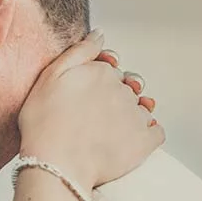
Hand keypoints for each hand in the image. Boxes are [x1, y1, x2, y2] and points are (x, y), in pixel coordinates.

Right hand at [18, 29, 164, 191]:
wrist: (56, 166)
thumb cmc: (45, 125)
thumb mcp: (49, 77)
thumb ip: (78, 51)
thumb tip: (100, 35)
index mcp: (102, 72)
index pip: (109, 70)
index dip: (96, 82)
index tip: (84, 96)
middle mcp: (123, 90)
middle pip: (125, 88)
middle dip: (113, 98)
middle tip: (91, 117)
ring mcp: (136, 116)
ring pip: (140, 108)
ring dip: (129, 115)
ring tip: (107, 131)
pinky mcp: (144, 141)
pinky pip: (156, 132)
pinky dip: (148, 133)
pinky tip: (129, 139)